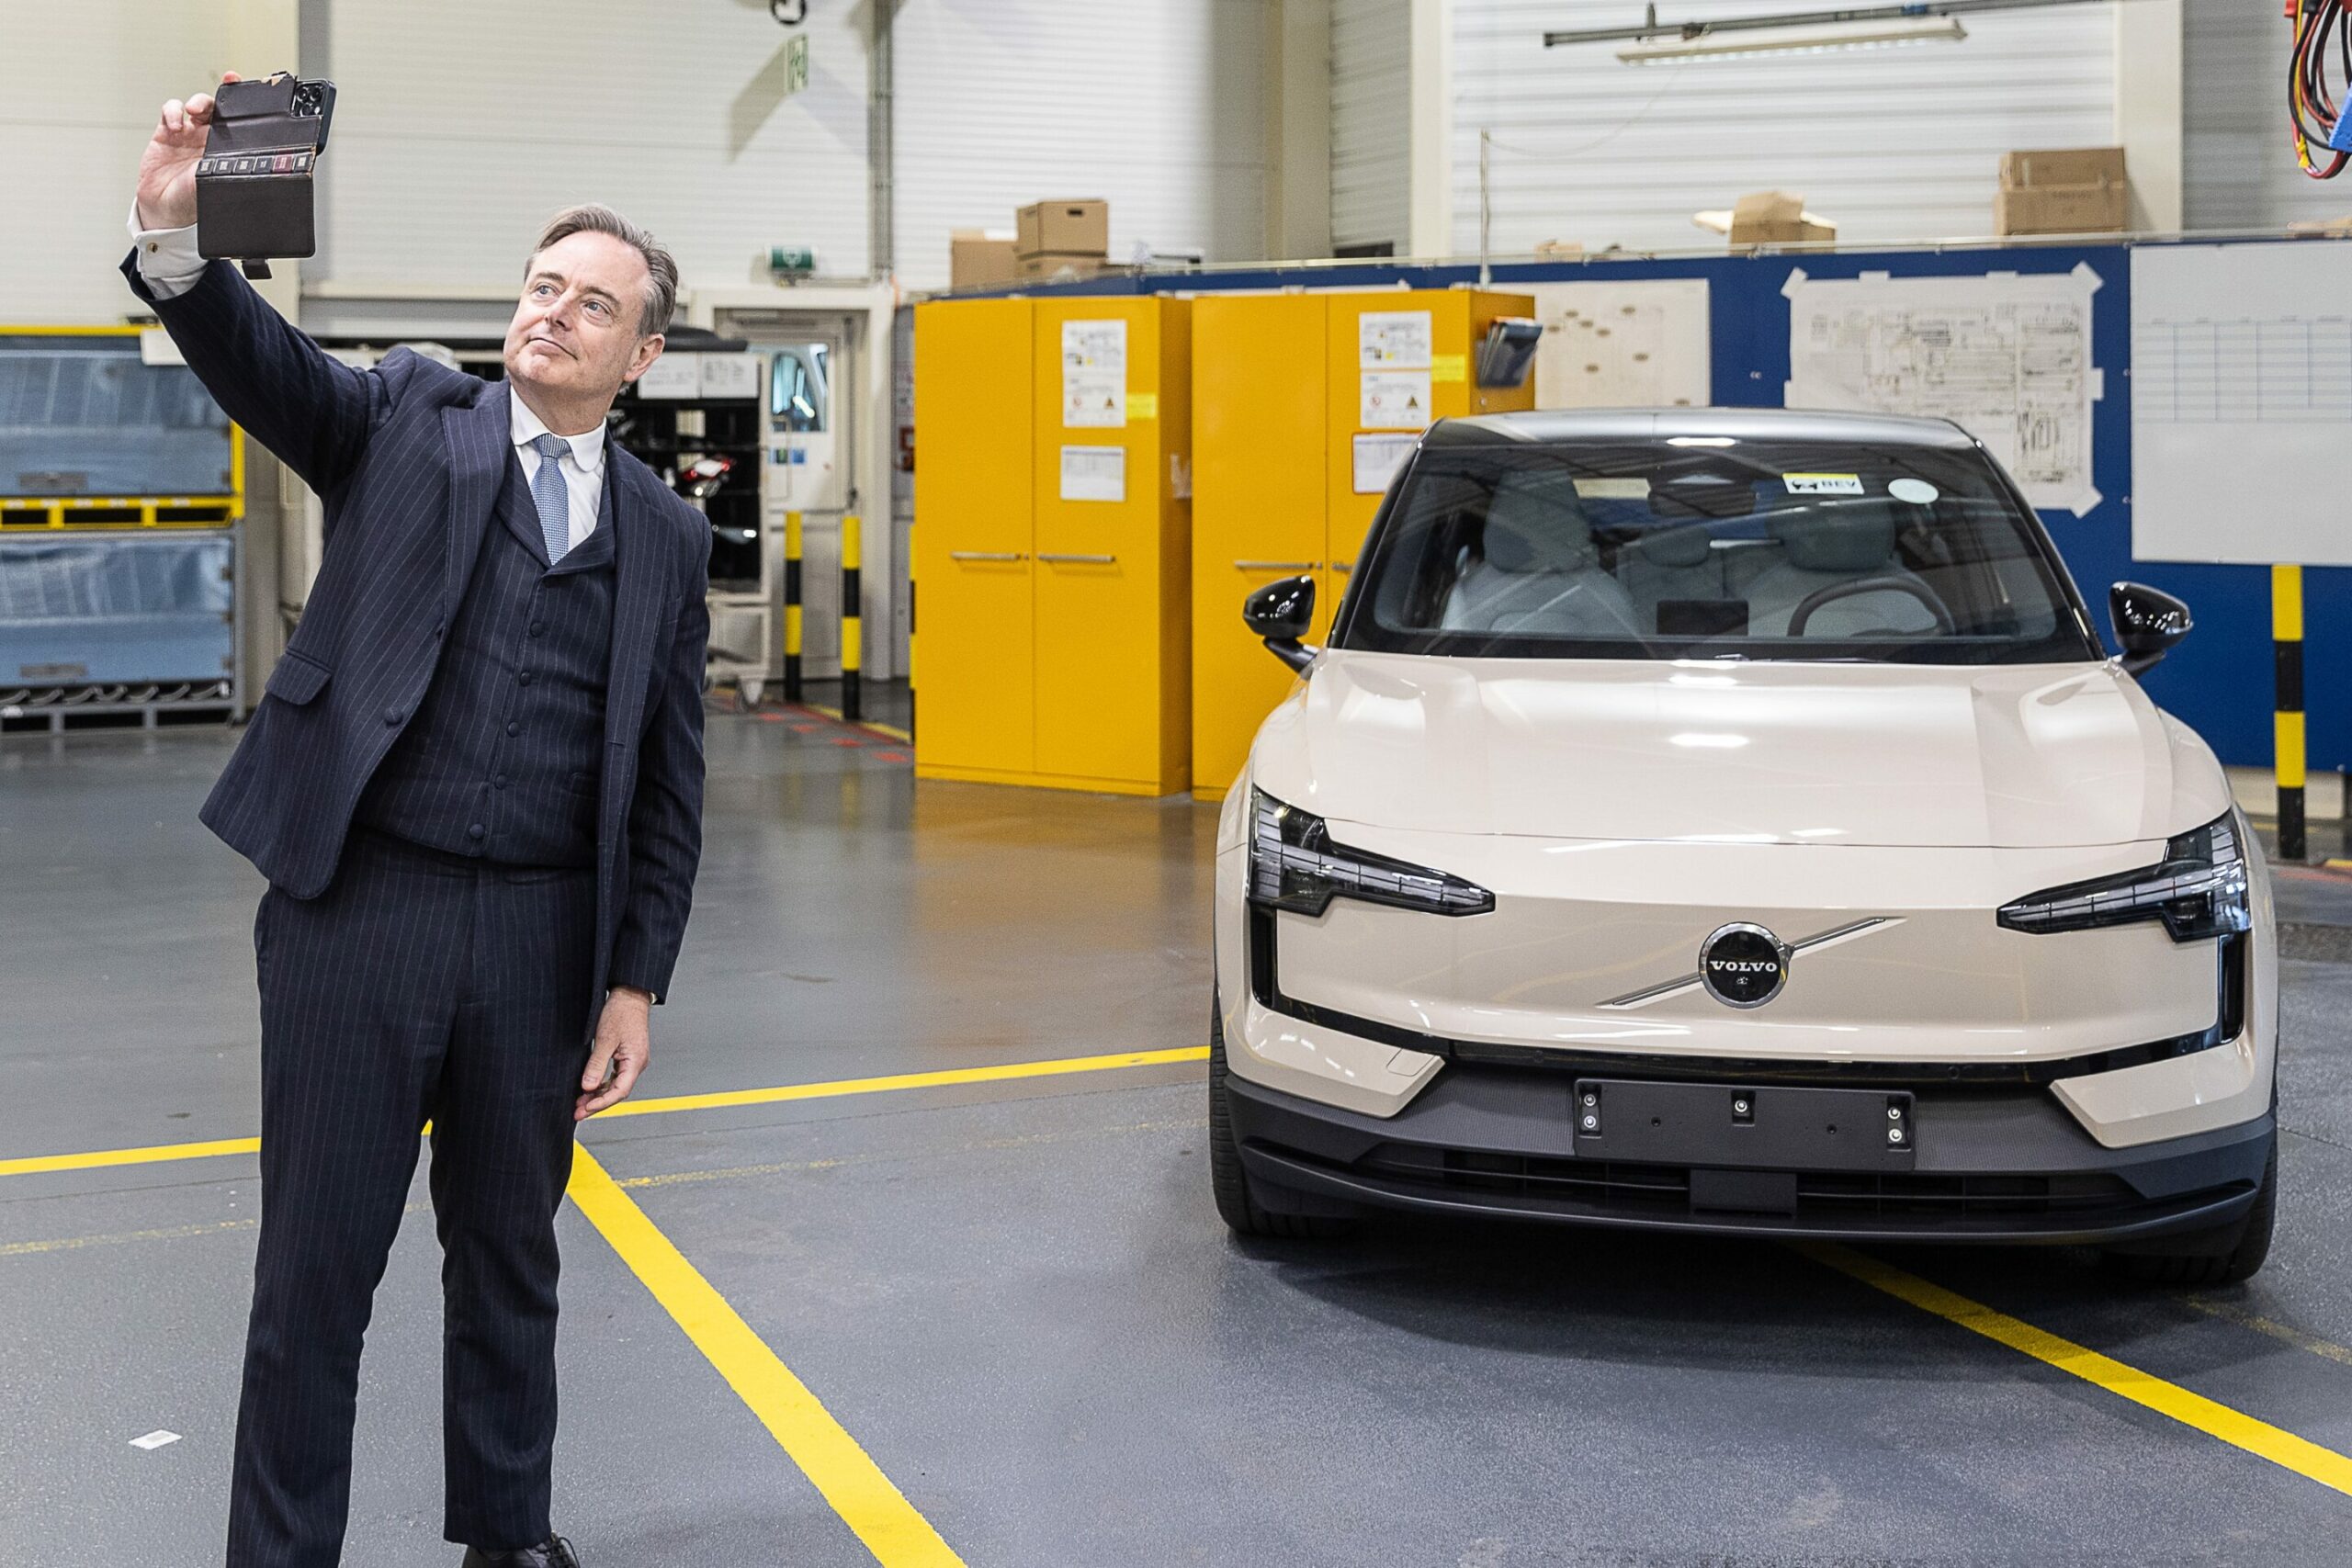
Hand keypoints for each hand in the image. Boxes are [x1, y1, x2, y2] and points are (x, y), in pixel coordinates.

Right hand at [136, 72, 240, 230]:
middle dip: (222, 96)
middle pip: (220, 108)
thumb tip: (249, 165)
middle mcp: (211, 139)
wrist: (163, 209)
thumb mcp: (214, 184)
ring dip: (197, 102)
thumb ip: (226, 169)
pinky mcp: (167, 132)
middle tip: (219, 96)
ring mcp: (189, 133)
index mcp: (228, 151)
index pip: (241, 125)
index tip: (251, 96)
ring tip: (193, 111)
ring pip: (198, 105)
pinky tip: (174, 125)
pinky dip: (173, 112)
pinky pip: (172, 111)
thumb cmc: (191, 201)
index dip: (245, 108)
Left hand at [577, 986, 653, 1120]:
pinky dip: (602, 1085)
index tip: (585, 1109)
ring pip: (615, 1086)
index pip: (619, 1091)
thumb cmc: (621, 1013)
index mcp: (635, 1061)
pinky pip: (615, 1077)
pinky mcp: (627, 1057)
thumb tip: (587, 1087)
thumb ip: (596, 1065)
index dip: (601, 1103)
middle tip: (578, 1112)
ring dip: (598, 1095)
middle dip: (597, 1104)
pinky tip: (590, 1089)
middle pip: (617, 1092)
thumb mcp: (604, 1040)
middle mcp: (637, 1064)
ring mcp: (633, 1061)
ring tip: (580, 1103)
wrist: (629, 996)